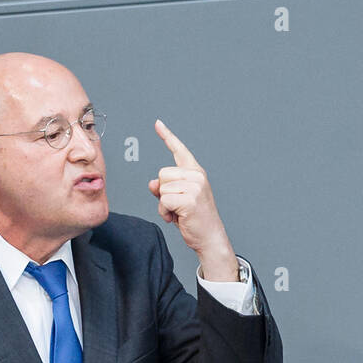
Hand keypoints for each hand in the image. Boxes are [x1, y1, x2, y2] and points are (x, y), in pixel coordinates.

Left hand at [148, 119, 237, 279]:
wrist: (210, 238)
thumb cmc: (195, 220)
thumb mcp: (178, 200)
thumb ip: (165, 188)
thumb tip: (152, 183)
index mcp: (196, 173)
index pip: (179, 151)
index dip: (167, 137)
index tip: (158, 124)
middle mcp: (197, 176)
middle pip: (162, 174)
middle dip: (163, 192)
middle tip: (176, 206)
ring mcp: (195, 187)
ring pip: (161, 187)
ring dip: (163, 204)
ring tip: (178, 213)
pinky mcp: (189, 199)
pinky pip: (163, 201)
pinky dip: (165, 212)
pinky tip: (177, 218)